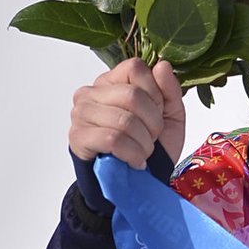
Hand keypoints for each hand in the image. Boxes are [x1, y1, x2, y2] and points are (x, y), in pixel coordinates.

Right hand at [70, 57, 185, 169]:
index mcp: (112, 81)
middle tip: (152, 138)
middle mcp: (91, 92)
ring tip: (144, 151)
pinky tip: (135, 161)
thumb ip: (169, 89)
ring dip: (144, 143)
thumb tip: (162, 65)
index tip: (158, 114)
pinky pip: (112, 139)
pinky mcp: (78, 137)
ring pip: (124, 120)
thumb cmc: (152, 146)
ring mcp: (81, 113)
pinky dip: (132, 154)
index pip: (135, 68)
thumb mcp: (170, 116)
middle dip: (152, 123)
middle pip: (132, 95)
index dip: (155, 93)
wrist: (137, 183)